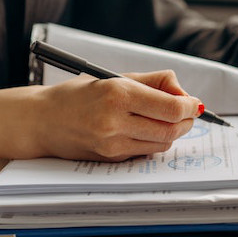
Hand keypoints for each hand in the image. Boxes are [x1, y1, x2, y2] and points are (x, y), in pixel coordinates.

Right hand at [31, 70, 201, 161]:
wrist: (43, 120)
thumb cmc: (80, 94)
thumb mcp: (116, 77)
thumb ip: (155, 82)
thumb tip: (184, 95)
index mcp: (118, 95)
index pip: (171, 108)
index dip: (190, 107)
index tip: (194, 103)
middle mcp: (115, 122)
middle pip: (171, 130)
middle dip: (186, 121)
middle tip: (187, 112)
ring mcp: (112, 144)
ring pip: (162, 144)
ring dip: (173, 132)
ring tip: (167, 120)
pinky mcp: (110, 159)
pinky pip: (145, 151)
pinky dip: (155, 141)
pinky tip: (146, 129)